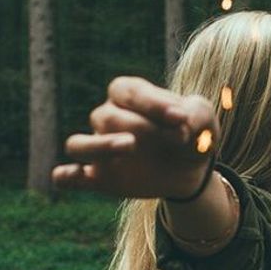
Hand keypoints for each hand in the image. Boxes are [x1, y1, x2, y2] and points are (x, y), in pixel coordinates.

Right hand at [52, 77, 219, 198]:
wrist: (191, 169)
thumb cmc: (192, 132)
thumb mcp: (203, 118)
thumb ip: (195, 113)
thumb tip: (180, 123)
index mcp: (128, 94)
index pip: (128, 92)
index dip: (153, 104)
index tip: (182, 119)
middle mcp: (107, 117)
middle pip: (108, 117)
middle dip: (144, 128)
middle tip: (178, 140)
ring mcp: (100, 148)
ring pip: (79, 144)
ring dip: (100, 145)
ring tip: (129, 147)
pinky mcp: (98, 177)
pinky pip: (70, 176)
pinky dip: (66, 176)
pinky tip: (68, 176)